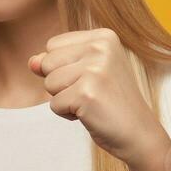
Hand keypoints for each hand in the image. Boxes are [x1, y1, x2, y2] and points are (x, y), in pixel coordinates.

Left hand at [29, 28, 169, 168]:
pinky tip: (91, 114)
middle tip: (91, 93)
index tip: (91, 79)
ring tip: (91, 102)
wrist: (139, 134)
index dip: (63, 68)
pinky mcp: (86, 93)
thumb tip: (31, 62)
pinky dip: (67, 115)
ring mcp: (95, 69)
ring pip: (49, 84)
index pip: (53, 45)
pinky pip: (54, 104)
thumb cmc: (110, 103)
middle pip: (47, 62)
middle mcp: (101, 47)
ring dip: (64, 100)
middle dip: (60, 84)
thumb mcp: (84, 74)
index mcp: (103, 36)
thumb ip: (55, 62)